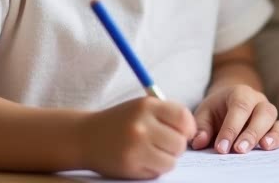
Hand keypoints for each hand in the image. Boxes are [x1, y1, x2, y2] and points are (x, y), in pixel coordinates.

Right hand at [81, 96, 195, 178]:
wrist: (85, 137)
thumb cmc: (120, 121)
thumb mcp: (141, 107)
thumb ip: (167, 114)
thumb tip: (194, 131)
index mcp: (147, 106)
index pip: (184, 117)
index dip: (188, 128)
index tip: (183, 132)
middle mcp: (141, 125)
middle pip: (180, 142)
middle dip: (177, 146)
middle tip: (165, 145)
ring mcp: (135, 147)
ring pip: (171, 160)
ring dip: (167, 159)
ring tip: (154, 152)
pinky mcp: (130, 165)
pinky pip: (157, 171)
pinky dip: (155, 168)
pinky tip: (143, 160)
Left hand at [192, 84, 278, 152]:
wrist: (229, 103)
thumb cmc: (216, 110)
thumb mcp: (205, 114)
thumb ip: (201, 127)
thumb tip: (199, 142)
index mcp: (240, 93)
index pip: (239, 107)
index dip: (231, 128)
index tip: (221, 147)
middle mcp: (258, 100)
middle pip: (261, 112)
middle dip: (251, 132)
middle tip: (239, 150)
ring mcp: (268, 112)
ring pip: (274, 119)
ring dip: (270, 134)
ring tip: (262, 148)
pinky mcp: (275, 125)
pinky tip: (268, 148)